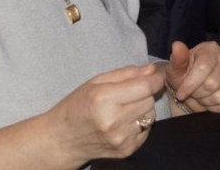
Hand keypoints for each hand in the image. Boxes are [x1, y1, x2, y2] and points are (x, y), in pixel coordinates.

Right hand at [46, 63, 165, 164]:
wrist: (63, 139)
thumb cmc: (78, 106)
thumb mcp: (96, 82)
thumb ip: (126, 73)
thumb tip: (152, 69)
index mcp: (104, 99)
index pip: (145, 87)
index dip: (155, 79)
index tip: (155, 75)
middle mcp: (114, 121)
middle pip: (149, 100)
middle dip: (145, 93)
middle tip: (129, 93)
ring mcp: (121, 138)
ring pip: (150, 115)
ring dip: (142, 108)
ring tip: (123, 109)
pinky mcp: (127, 150)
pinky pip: (146, 130)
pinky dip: (139, 123)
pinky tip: (122, 122)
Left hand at [165, 41, 219, 113]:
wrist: (192, 89)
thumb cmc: (184, 76)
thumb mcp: (176, 68)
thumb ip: (177, 59)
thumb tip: (177, 46)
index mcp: (211, 50)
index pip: (203, 68)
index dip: (190, 84)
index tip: (180, 94)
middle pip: (211, 84)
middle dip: (197, 93)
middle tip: (192, 93)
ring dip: (205, 101)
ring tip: (201, 95)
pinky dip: (214, 108)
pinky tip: (210, 101)